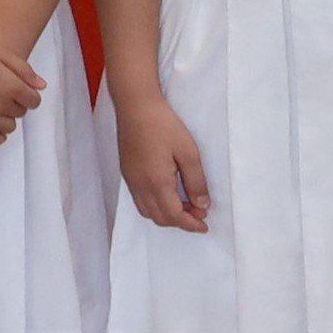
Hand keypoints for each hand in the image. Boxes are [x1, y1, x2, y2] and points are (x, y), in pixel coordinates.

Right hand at [115, 90, 211, 235]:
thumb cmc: (164, 126)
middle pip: (159, 217)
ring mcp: (131, 179)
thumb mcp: (189, 153)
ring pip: (148, 210)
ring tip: (185, 203)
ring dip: (167, 214)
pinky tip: (168, 192)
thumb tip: (202, 206)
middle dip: (180, 221)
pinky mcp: (127, 172)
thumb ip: (196, 182)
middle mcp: (140, 185)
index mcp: (157, 182)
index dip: (191, 224)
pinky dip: (156, 205)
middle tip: (199, 212)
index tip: (205, 225)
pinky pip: (141, 199)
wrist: (136, 107)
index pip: (173, 215)